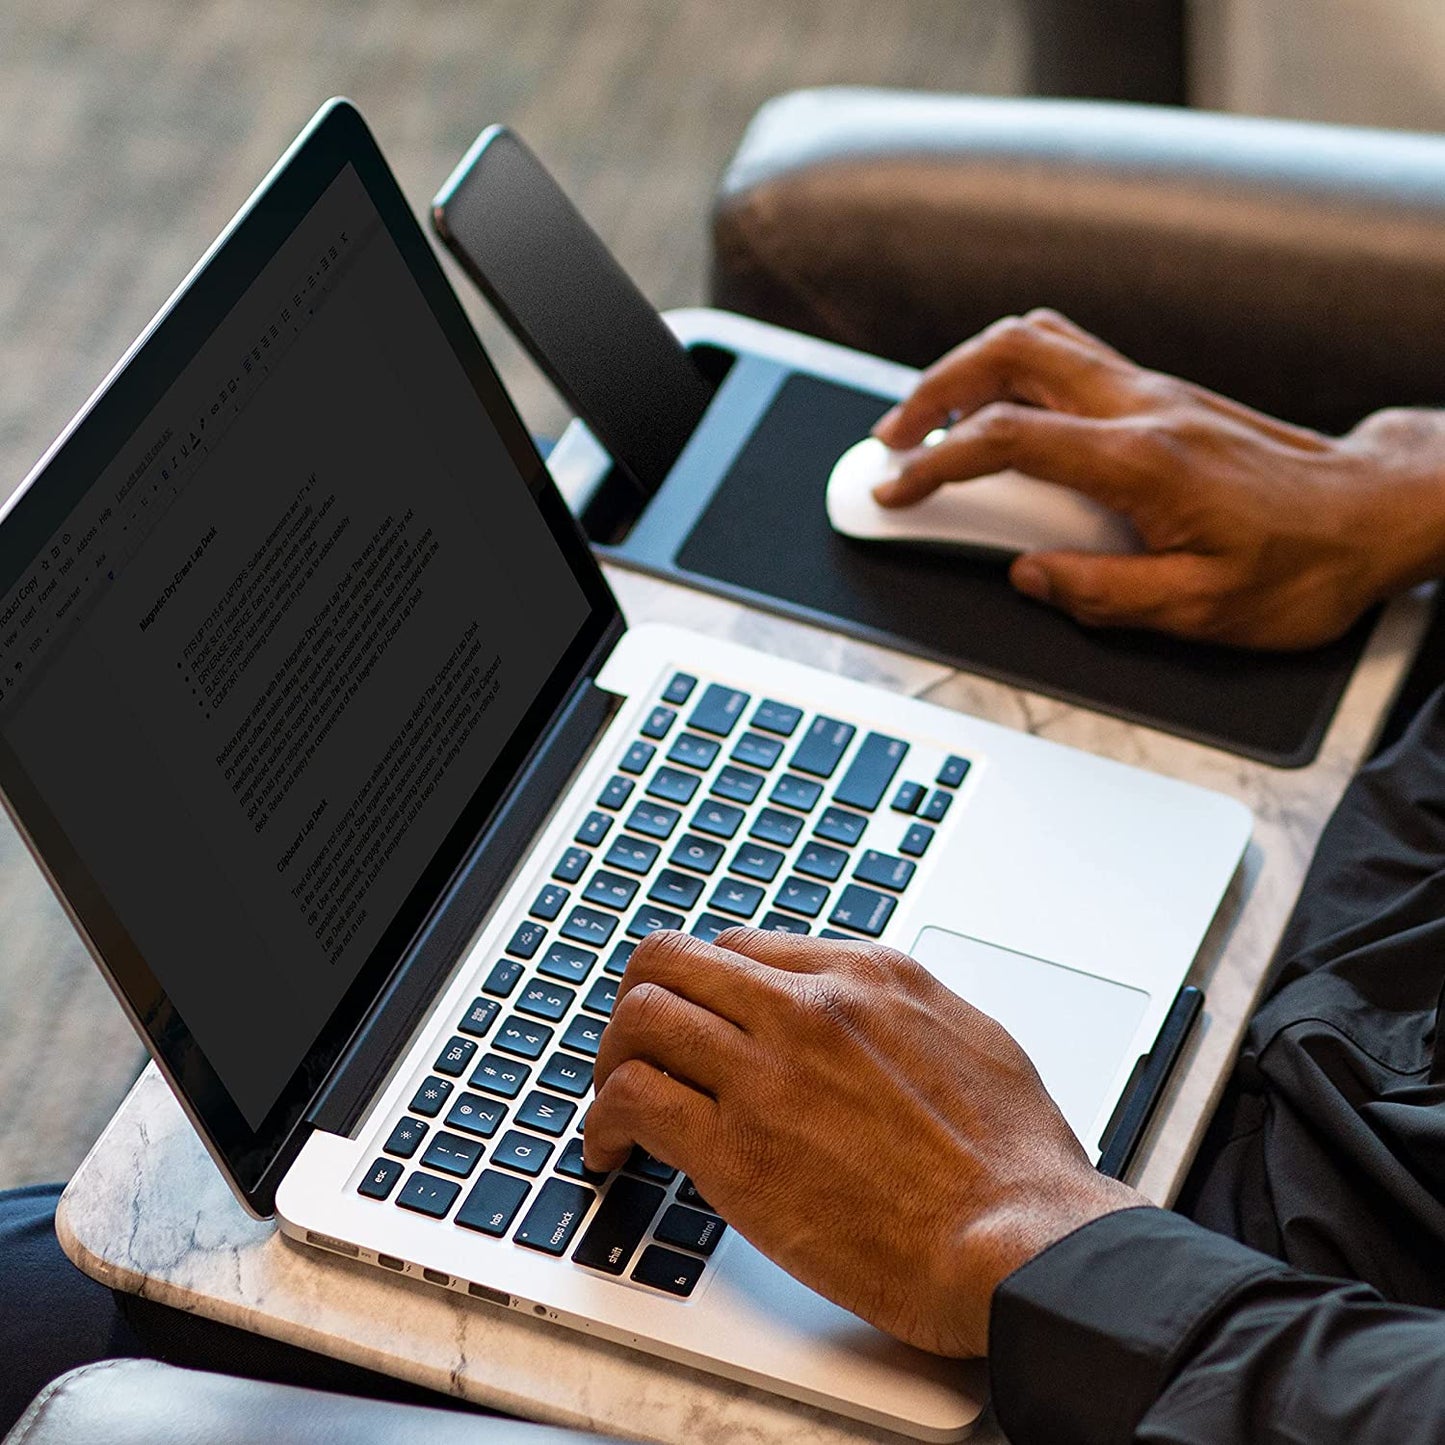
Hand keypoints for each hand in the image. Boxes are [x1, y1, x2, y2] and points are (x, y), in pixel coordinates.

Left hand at [583, 927, 1141, 1357]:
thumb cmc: (1012, 1157)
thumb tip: (852, 1000)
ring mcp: (768, 1074)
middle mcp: (809, 1008)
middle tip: (633, 1046)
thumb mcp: (968, 1034)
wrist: (1024, 1241)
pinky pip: (635, 1100)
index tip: (697, 1022)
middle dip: (640, 1000)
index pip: (739, 947)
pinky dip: (605, 1120)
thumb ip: (895, 1007)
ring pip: (641, 1017)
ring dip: (612, 1057)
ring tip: (615, 1100)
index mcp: (865, 975)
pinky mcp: (739, 1150)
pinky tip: (613, 1151)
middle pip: (672, 961)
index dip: (705, 987)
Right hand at [871, 309, 1444, 648]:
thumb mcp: (1202, 609)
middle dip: (933, 390)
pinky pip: (1069, 357)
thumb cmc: (1304, 562)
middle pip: (1011, 352)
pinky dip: (1013, 376)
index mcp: (1144, 459)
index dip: (934, 465)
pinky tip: (999, 418)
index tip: (892, 491)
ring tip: (932, 423)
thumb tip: (1028, 574)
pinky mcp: (1162, 396)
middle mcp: (1143, 406)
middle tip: (893, 440)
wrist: (1376, 512)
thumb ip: (1102, 592)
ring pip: (1039, 339)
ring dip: (970, 370)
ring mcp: (1153, 391)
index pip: (1009, 438)